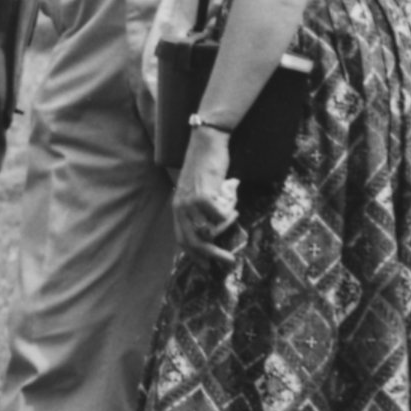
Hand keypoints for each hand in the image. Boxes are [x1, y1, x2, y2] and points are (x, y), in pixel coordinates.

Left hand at [173, 129, 240, 263]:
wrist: (206, 143)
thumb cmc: (205, 166)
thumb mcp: (199, 190)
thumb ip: (203, 209)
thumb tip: (215, 230)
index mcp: (177, 207)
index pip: (182, 239)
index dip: (194, 255)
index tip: (206, 267)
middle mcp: (180, 207)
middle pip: (194, 241)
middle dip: (212, 254)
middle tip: (229, 260)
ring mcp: (190, 202)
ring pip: (211, 228)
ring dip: (226, 223)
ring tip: (233, 207)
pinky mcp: (203, 195)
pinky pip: (221, 215)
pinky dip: (230, 210)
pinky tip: (233, 198)